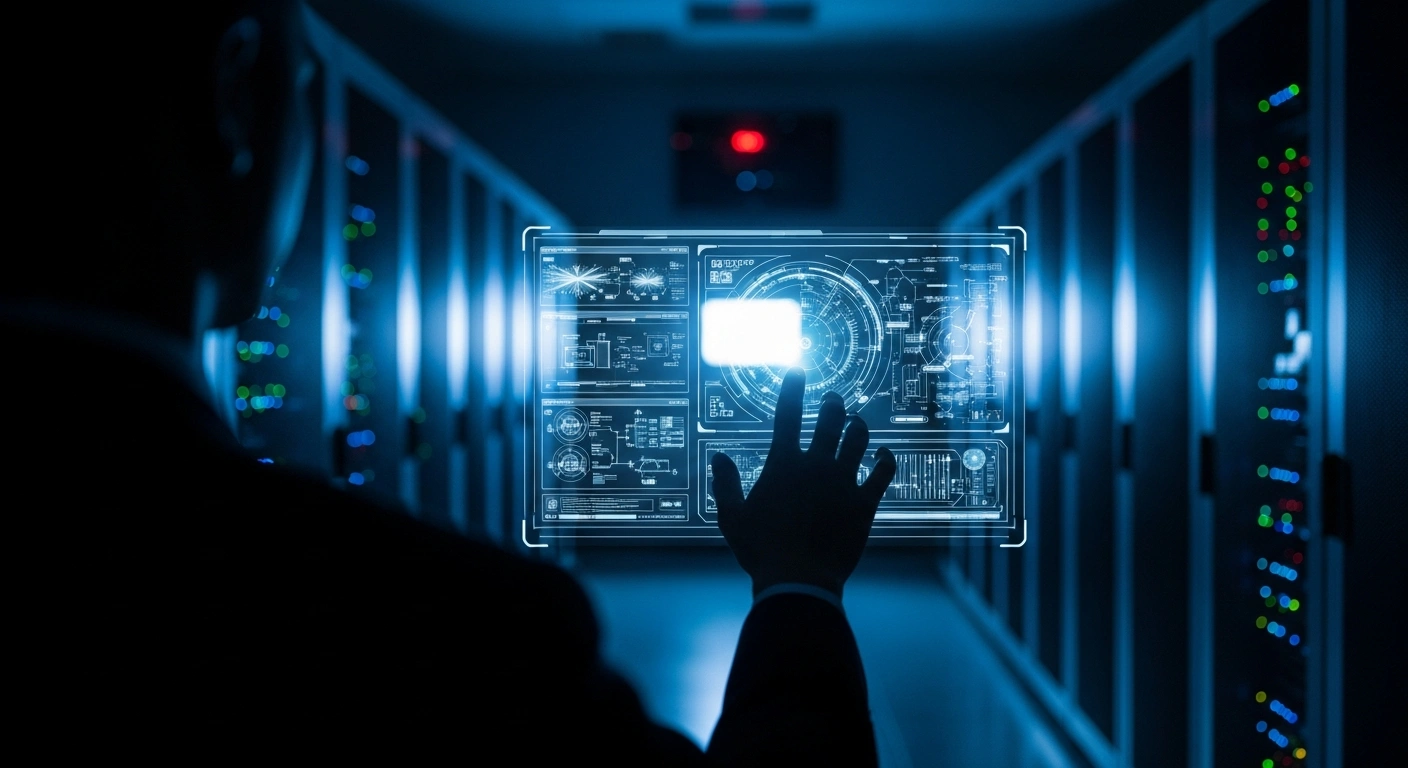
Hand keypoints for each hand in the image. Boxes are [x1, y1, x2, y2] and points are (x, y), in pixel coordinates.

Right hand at [711, 367, 896, 598]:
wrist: (799, 578)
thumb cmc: (761, 550)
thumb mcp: (732, 517)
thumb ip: (726, 483)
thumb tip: (718, 457)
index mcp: (783, 464)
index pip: (788, 415)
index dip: (793, 389)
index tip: (798, 372)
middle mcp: (816, 464)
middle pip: (830, 420)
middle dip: (833, 404)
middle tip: (834, 399)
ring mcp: (843, 482)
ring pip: (858, 439)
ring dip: (858, 426)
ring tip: (857, 421)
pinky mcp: (864, 503)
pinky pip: (882, 473)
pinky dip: (885, 459)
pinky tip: (885, 453)